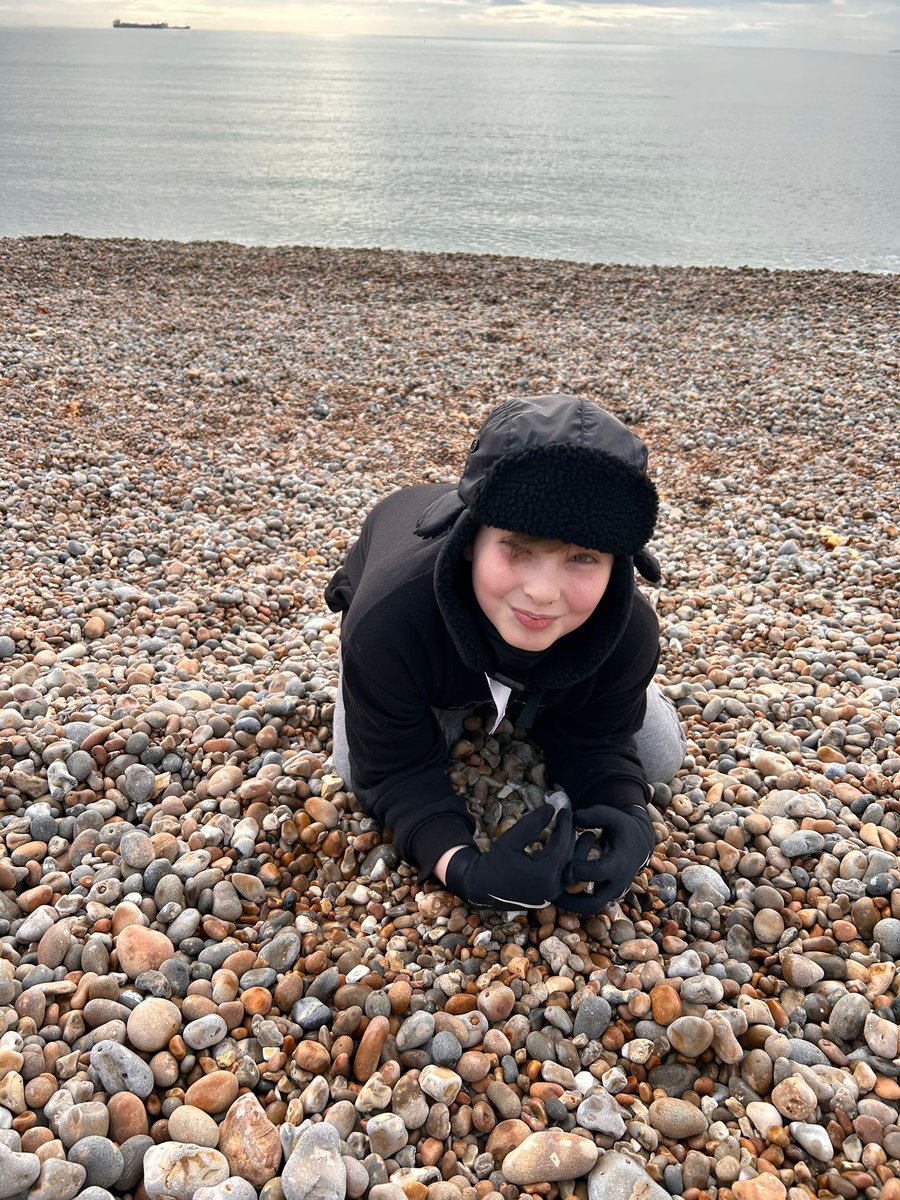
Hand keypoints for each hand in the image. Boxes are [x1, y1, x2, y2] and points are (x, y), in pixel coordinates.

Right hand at [445, 804, 574, 909]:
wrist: (482, 887)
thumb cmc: (494, 863)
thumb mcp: (509, 841)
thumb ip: (531, 824)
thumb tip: (551, 808)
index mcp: (543, 875)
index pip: (562, 845)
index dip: (565, 826)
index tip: (565, 810)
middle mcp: (552, 888)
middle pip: (568, 857)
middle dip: (570, 836)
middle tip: (568, 818)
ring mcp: (551, 894)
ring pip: (569, 868)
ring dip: (574, 850)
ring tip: (578, 834)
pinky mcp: (548, 896)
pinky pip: (563, 876)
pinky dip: (566, 861)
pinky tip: (564, 848)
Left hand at [554, 803, 654, 914]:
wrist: (639, 844)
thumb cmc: (621, 827)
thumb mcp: (612, 816)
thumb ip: (594, 814)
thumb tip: (573, 817)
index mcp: (619, 864)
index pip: (596, 873)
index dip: (578, 868)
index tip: (563, 859)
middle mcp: (617, 884)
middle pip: (593, 903)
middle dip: (570, 900)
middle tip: (549, 890)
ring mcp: (612, 892)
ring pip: (589, 907)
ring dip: (570, 903)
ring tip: (549, 894)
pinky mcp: (607, 895)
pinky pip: (589, 904)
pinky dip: (574, 900)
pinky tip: (558, 890)